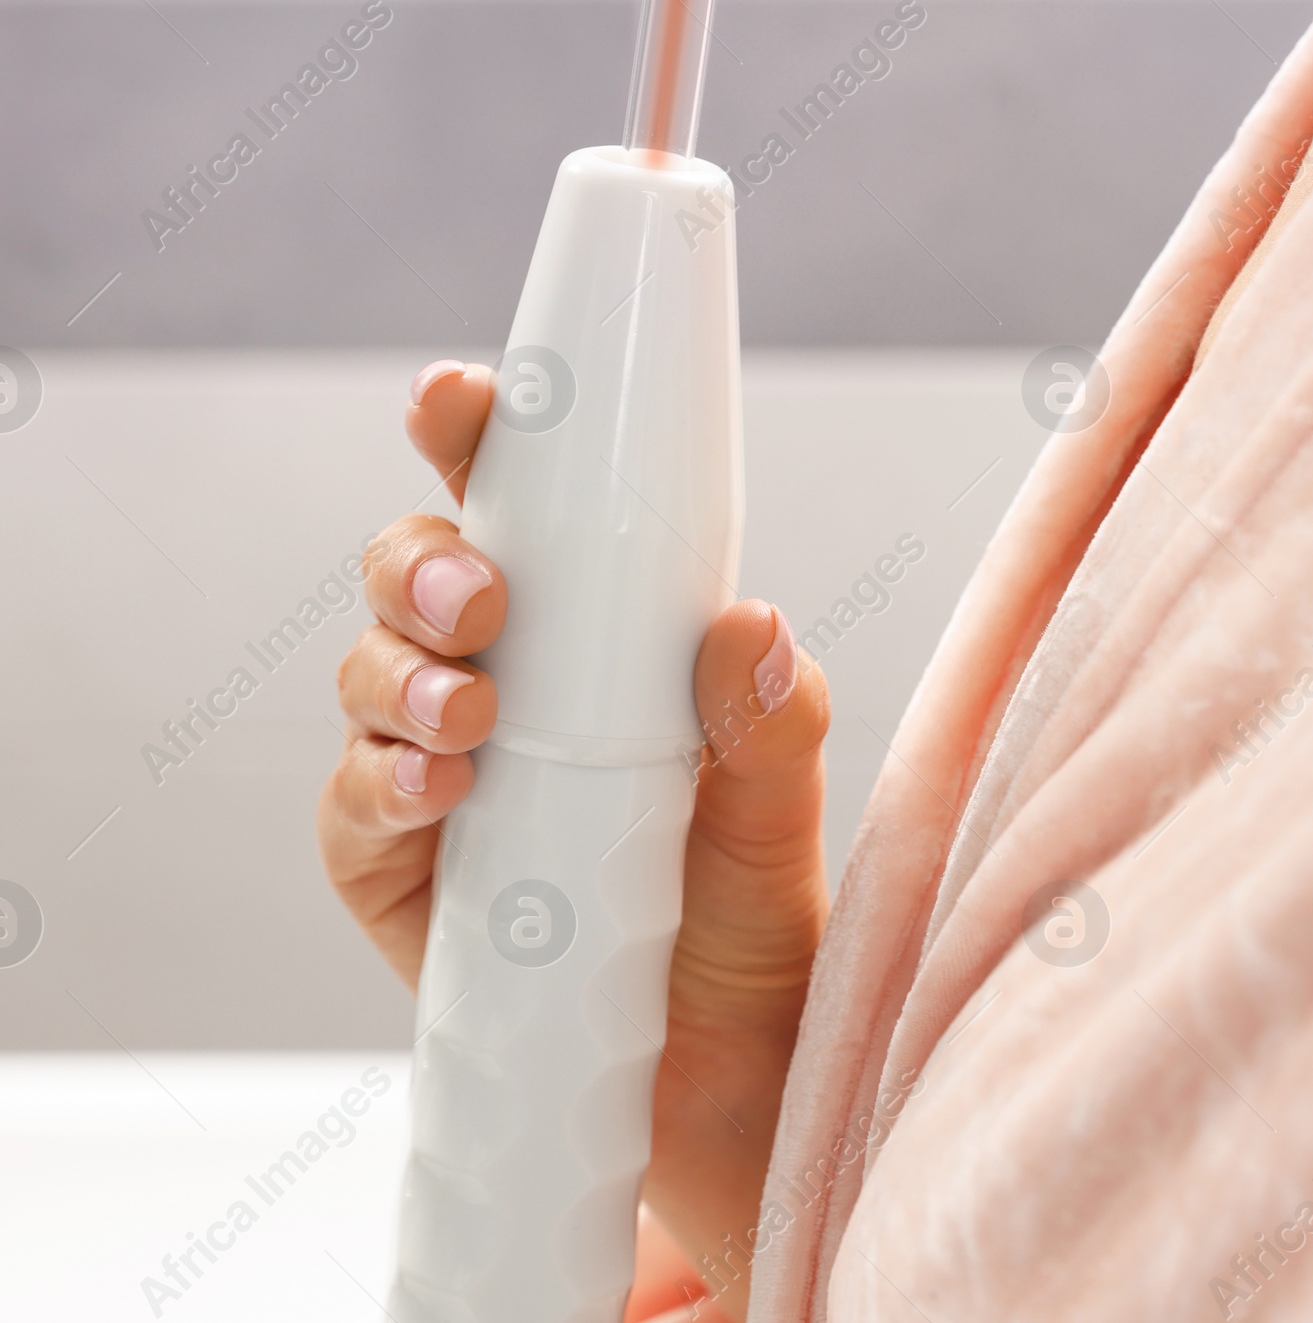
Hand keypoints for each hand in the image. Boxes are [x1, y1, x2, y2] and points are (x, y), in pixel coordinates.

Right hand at [316, 359, 830, 1318]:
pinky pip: (351, 805)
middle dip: (426, 559)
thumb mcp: (783, 815)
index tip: (458, 398)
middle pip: (413, 571)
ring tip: (470, 712)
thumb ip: (776, 723)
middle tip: (483, 597)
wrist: (723, 1092)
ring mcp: (436, 770)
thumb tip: (749, 630)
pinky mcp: (394, 873)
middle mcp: (501, 681)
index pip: (520, 504)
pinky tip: (433, 788)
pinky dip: (378, 783)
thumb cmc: (747, 921)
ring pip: (367, 670)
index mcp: (590, 630)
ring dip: (401, 670)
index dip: (475, 437)